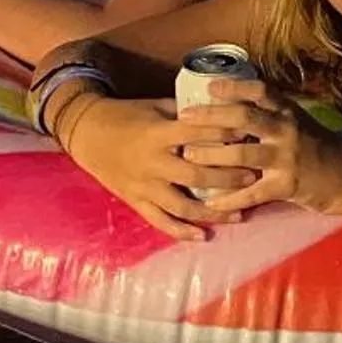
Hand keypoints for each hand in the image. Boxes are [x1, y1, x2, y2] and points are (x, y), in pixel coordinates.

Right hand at [60, 95, 261, 241]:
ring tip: (239, 214)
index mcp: (159, 134)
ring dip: (213, 213)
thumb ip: (185, 112)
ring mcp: (145, 186)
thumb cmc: (126, 114)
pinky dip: (182, 232)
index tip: (249, 134)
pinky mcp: (136, 201)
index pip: (198, 135)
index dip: (225, 135)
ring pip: (183, 206)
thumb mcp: (156, 106)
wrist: (87, 133)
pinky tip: (203, 236)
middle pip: (197, 176)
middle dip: (228, 178)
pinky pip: (161, 221)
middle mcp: (154, 163)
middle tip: (253, 176)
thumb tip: (221, 109)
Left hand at [175, 83, 341, 219]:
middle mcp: (286, 129)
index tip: (208, 86)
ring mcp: (287, 158)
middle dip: (211, 117)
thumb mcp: (295, 120)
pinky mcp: (287, 185)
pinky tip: (209, 202)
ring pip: (242, 155)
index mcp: (287, 111)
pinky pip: (251, 193)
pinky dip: (228, 198)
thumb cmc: (314, 144)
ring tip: (189, 155)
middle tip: (184, 118)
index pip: (259, 91)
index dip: (233, 86)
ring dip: (212, 155)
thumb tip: (229, 102)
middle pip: (244, 118)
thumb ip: (269, 113)